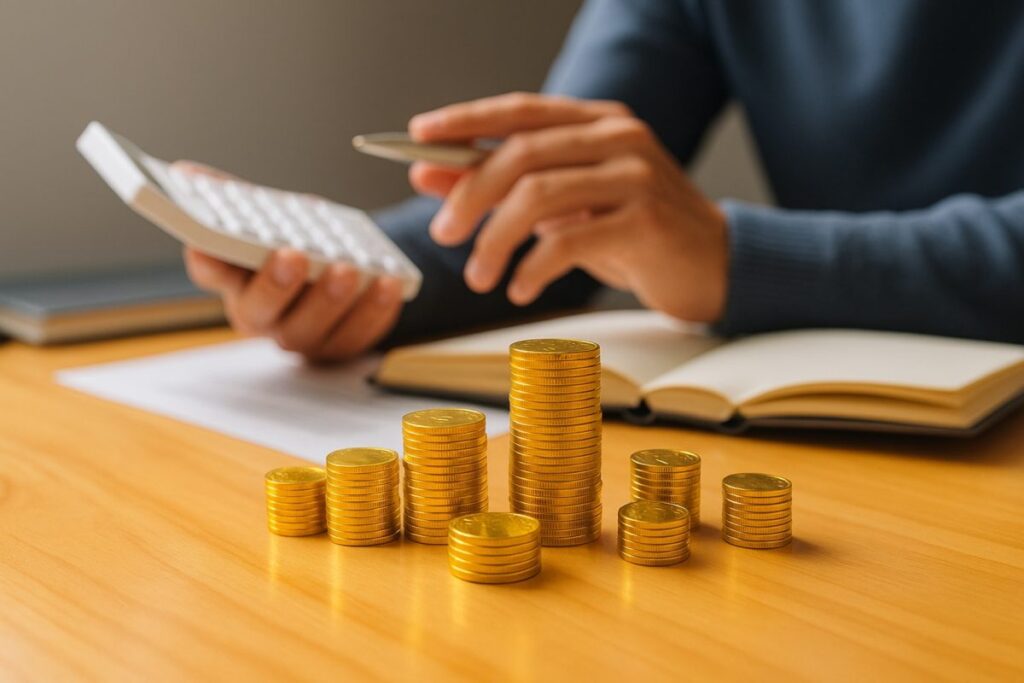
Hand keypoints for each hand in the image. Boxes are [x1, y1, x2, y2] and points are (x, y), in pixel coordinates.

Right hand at [175, 162, 404, 360]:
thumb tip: (186, 174)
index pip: (208, 269)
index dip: (208, 257)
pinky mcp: (336, 346)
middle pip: (257, 312)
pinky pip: (353, 338)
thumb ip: (232, 195)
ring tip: (348, 268)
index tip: (209, 240)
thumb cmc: (291, 238)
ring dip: (328, 300)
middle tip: (293, 256)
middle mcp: (260, 312)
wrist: (336, 266)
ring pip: (306, 331)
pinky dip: (373, 312)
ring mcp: (298, 334)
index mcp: (233, 276)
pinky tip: (389, 283)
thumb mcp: (264, 213)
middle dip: (274, 285)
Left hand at [407, 93, 727, 322]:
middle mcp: (619, 137)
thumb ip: (502, 186)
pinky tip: (520, 288)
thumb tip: (428, 174)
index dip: (466, 120)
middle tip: (442, 233)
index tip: (417, 136)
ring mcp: (636, 175)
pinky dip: (532, 268)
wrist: (710, 266)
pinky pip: (568, 241)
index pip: (521, 109)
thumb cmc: (633, 234)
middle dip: (469, 194)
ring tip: (479, 276)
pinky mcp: (646, 221)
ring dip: (494, 240)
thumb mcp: (563, 208)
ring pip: (538, 196)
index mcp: (598, 122)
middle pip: (521, 153)